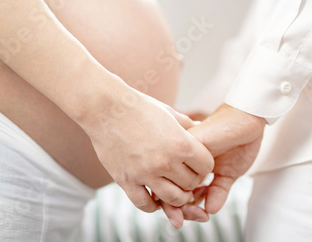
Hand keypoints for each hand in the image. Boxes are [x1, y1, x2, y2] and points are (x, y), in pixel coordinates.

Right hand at [82, 83, 214, 212]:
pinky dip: (152, 205)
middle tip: (184, 176)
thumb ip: (188, 125)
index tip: (196, 163)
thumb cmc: (139, 107)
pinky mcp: (126, 181)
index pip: (206, 167)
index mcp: (181, 143)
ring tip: (173, 190)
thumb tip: (203, 127)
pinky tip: (153, 197)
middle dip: (191, 181)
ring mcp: (145, 173)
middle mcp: (166, 161)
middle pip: (191, 184)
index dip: (203, 166)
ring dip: (176, 197)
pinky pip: (145, 204)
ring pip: (173, 199)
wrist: (105, 108)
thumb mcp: (170, 113)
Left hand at [160, 103, 264, 225]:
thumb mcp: (229, 174)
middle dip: (183, 210)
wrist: (247, 118)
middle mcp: (180, 157)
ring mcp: (182, 150)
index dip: (184, 208)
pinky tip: (201, 192)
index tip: (200, 216)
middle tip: (200, 217)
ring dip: (187, 204)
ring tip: (201, 212)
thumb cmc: (238, 142)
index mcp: (186, 164)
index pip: (176, 190)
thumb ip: (218, 191)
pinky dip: (192, 188)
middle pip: (170, 189)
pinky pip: (184, 171)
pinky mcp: (189, 144)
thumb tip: (210, 212)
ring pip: (173, 183)